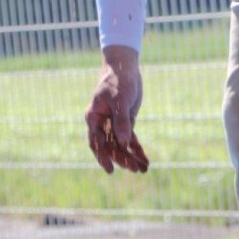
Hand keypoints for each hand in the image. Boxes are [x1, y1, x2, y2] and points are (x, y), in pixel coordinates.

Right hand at [84, 45, 149, 173]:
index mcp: (94, 117)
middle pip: (111, 147)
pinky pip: (131, 139)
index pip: (96, 142)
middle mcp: (102, 123)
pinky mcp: (126, 122)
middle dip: (122, 159)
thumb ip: (121, 122)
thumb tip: (123, 143)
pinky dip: (137, 150)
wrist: (125, 68)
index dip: (102, 157)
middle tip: (134, 170)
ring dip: (131, 157)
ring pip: (121, 145)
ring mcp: (114, 124)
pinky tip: (144, 160)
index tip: (111, 170)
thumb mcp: (120, 100)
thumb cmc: (118, 81)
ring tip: (142, 169)